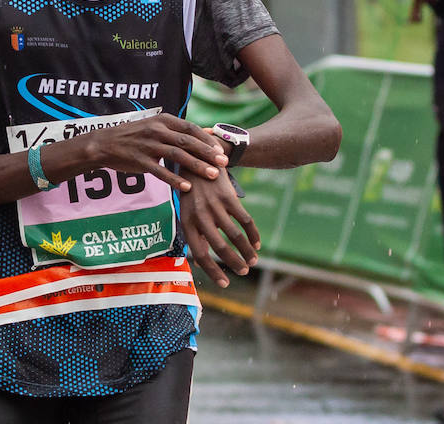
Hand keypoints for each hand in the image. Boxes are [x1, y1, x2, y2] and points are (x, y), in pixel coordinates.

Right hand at [84, 114, 227, 192]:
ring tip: (212, 175)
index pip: (191, 128)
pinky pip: (160, 171)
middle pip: (188, 142)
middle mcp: (156, 131)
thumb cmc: (135, 136)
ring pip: (177, 156)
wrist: (103, 144)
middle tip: (224, 162)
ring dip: (197, 166)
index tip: (221, 149)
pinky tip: (187, 187)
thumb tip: (207, 131)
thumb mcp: (156, 126)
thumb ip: (180, 130)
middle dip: (208, 152)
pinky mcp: (139, 161)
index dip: (207, 139)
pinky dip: (174, 180)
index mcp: (163, 120)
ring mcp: (148, 145)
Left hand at [178, 167, 260, 287]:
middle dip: (233, 263)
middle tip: (244, 271)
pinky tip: (257, 243)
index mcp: (187, 223)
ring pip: (234, 236)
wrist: (197, 160)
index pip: (200, 254)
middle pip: (219, 247)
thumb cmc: (191, 191)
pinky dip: (253, 234)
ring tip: (253, 260)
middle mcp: (200, 216)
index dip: (213, 271)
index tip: (225, 283)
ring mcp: (214, 206)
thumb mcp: (187, 212)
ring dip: (246, 251)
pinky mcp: (228, 197)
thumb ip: (195, 235)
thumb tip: (201, 261)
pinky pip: (244, 220)